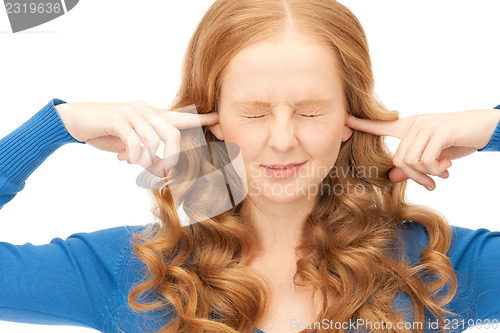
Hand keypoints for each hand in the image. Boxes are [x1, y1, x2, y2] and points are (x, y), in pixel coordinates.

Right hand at [55, 101, 218, 176]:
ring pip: (153, 141)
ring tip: (138, 165)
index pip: (182, 117)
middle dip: (171, 157)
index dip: (202, 119)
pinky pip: (134, 142)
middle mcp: (146, 110)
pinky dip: (134, 155)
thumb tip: (163, 172)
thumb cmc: (108, 132)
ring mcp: (131, 112)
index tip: (220, 121)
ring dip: (147, 160)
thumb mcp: (132, 142)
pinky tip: (124, 158)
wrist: (77, 119)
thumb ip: (149, 152)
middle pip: (172, 134)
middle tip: (163, 172)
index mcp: (153, 114)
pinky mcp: (117, 118)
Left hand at [345, 109, 499, 190]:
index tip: (344, 121)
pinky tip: (447, 167)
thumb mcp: (431, 155)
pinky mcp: (438, 131)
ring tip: (442, 173)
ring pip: (410, 161)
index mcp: (408, 127)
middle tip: (432, 183)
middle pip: (398, 159)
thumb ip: (411, 165)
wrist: (484, 127)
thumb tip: (390, 177)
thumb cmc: (456, 141)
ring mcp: (425, 126)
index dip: (361, 124)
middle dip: (414, 177)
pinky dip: (435, 169)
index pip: (380, 125)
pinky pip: (425, 160)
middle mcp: (413, 124)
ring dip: (427, 174)